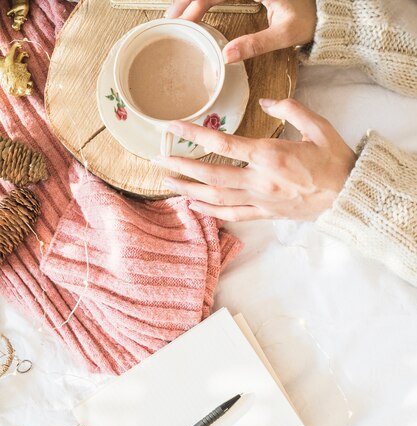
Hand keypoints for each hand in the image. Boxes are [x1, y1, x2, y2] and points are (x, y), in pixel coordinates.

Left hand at [154, 99, 356, 221]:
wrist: (349, 195)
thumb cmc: (335, 160)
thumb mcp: (317, 125)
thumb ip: (289, 108)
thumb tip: (265, 102)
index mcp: (271, 156)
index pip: (224, 145)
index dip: (195, 136)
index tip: (172, 129)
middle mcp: (260, 181)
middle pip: (212, 175)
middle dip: (181, 168)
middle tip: (158, 161)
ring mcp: (261, 201)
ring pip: (216, 198)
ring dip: (189, 191)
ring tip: (167, 183)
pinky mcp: (265, 214)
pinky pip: (232, 215)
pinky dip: (210, 211)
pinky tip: (194, 205)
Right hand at [165, 0, 316, 62]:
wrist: (325, 11)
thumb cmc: (309, 19)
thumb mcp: (285, 33)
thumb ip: (256, 44)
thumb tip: (226, 57)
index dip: (196, 4)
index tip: (184, 22)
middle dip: (187, 0)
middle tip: (170, 19)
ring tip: (177, 16)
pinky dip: (205, 0)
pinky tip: (195, 11)